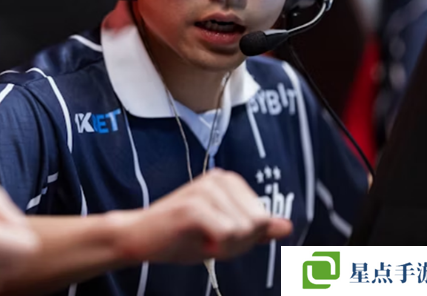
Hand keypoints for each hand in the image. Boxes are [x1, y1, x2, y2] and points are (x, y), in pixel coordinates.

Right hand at [115, 169, 291, 262]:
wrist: (139, 237)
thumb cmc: (179, 236)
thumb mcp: (224, 233)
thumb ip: (255, 229)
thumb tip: (287, 226)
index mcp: (228, 181)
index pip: (263, 219)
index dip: (244, 237)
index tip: (217, 234)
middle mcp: (219, 179)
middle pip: (257, 224)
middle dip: (237, 243)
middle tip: (207, 239)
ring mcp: (206, 190)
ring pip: (244, 231)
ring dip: (224, 247)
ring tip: (199, 239)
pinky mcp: (194, 206)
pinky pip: (227, 235)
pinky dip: (214, 247)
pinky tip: (195, 241)